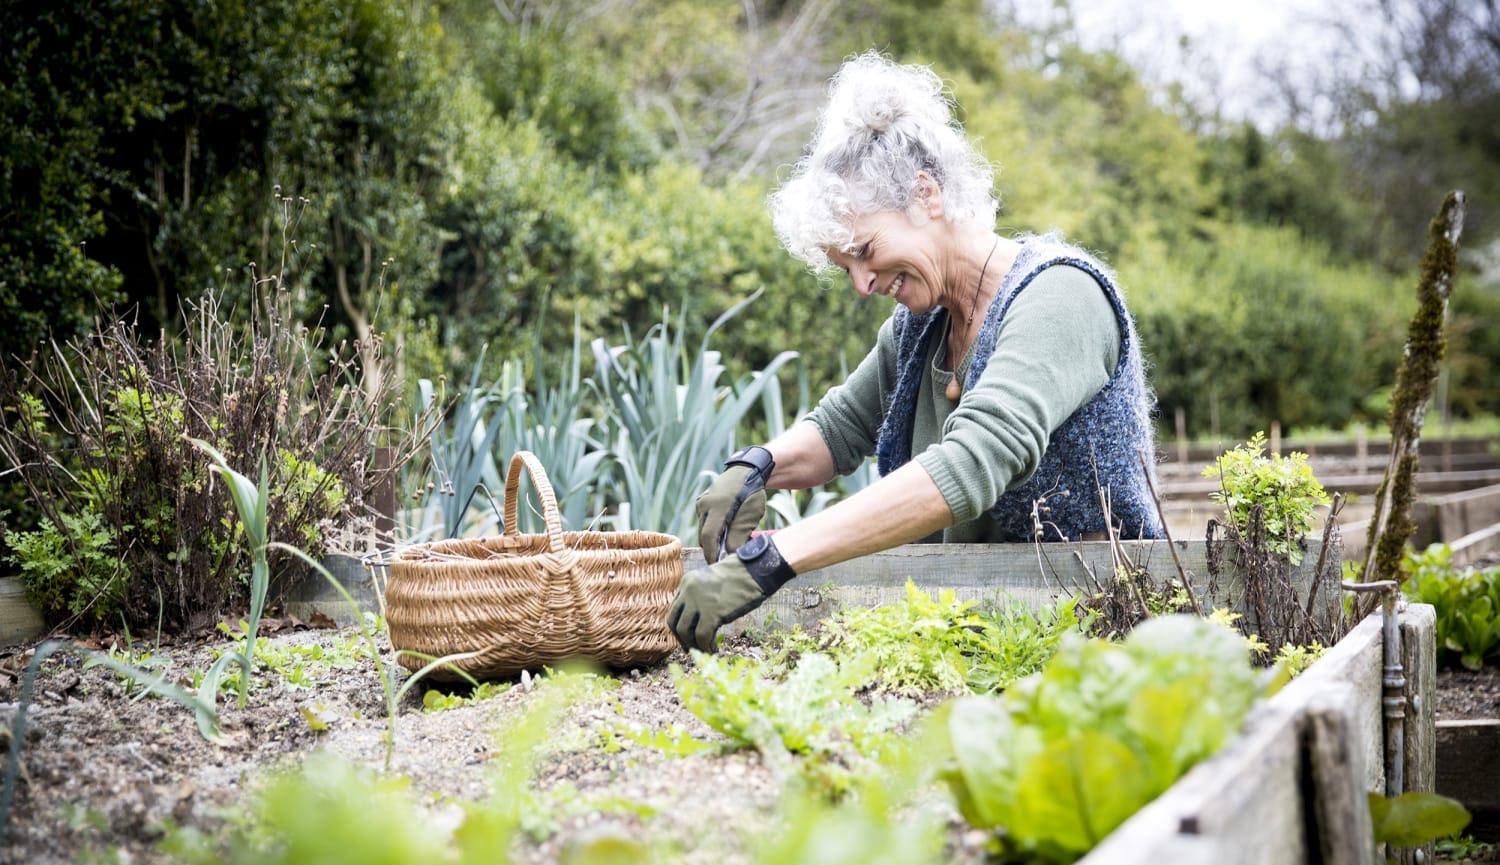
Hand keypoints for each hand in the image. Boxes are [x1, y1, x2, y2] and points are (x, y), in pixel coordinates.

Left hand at [666, 557, 769, 652]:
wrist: (755, 570)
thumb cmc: (740, 574)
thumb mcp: (712, 579)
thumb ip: (701, 594)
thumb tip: (699, 617)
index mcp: (687, 581)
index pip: (675, 608)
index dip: (680, 625)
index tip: (688, 636)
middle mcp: (688, 590)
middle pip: (674, 621)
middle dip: (681, 638)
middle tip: (690, 648)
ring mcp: (699, 601)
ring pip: (684, 631)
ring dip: (693, 645)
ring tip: (705, 650)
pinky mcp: (712, 613)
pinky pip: (702, 637)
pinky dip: (706, 647)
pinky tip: (713, 649)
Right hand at [695, 445, 773, 562]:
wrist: (746, 471)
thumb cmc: (751, 494)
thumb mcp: (750, 516)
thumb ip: (739, 536)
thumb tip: (730, 555)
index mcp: (717, 507)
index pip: (708, 537)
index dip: (711, 554)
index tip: (717, 566)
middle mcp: (704, 504)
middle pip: (703, 535)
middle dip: (712, 550)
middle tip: (723, 561)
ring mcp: (701, 502)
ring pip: (703, 529)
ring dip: (713, 540)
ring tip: (726, 547)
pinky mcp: (701, 502)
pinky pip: (704, 521)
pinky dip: (712, 530)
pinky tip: (724, 532)